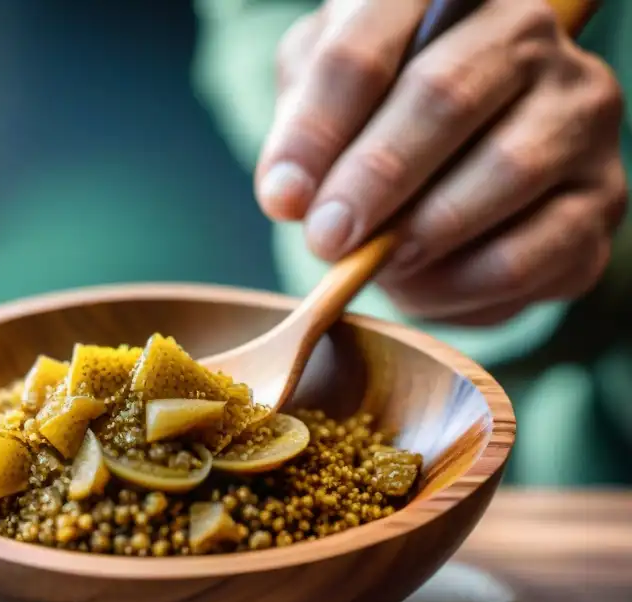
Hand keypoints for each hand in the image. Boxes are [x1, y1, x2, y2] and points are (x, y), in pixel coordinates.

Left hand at [256, 0, 627, 324]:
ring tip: (377, 262)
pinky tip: (423, 284)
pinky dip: (466, 282)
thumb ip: (299, 131)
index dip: (318, 127)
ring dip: (424, 232)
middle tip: (327, 238)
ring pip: (507, 169)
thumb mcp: (323, 99)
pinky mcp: (599, 198)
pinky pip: (536, 250)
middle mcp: (527, 34)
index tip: (285, 197)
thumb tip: (288, 195)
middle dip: (374, 180)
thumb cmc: (375, 119)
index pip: (367, 45)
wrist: (456, 161)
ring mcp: (578, 112)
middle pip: (444, 95)